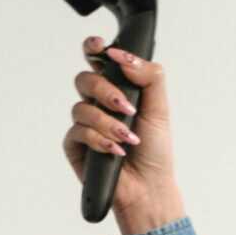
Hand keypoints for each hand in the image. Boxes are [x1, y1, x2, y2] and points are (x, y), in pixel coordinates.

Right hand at [62, 37, 182, 231]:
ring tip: (127, 138)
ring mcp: (84, 123)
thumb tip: (123, 57)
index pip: (98, 60)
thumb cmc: (155, 150)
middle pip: (85, 79)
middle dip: (104, 90)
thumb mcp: (160, 109)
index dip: (94, 48)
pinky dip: (99, 140)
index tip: (101, 47)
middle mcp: (97, 103)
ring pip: (80, 107)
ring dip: (107, 122)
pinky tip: (115, 152)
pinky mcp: (75, 145)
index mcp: (116, 89)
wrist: (149, 187)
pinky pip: (77, 132)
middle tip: (126, 107)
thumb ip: (149, 76)